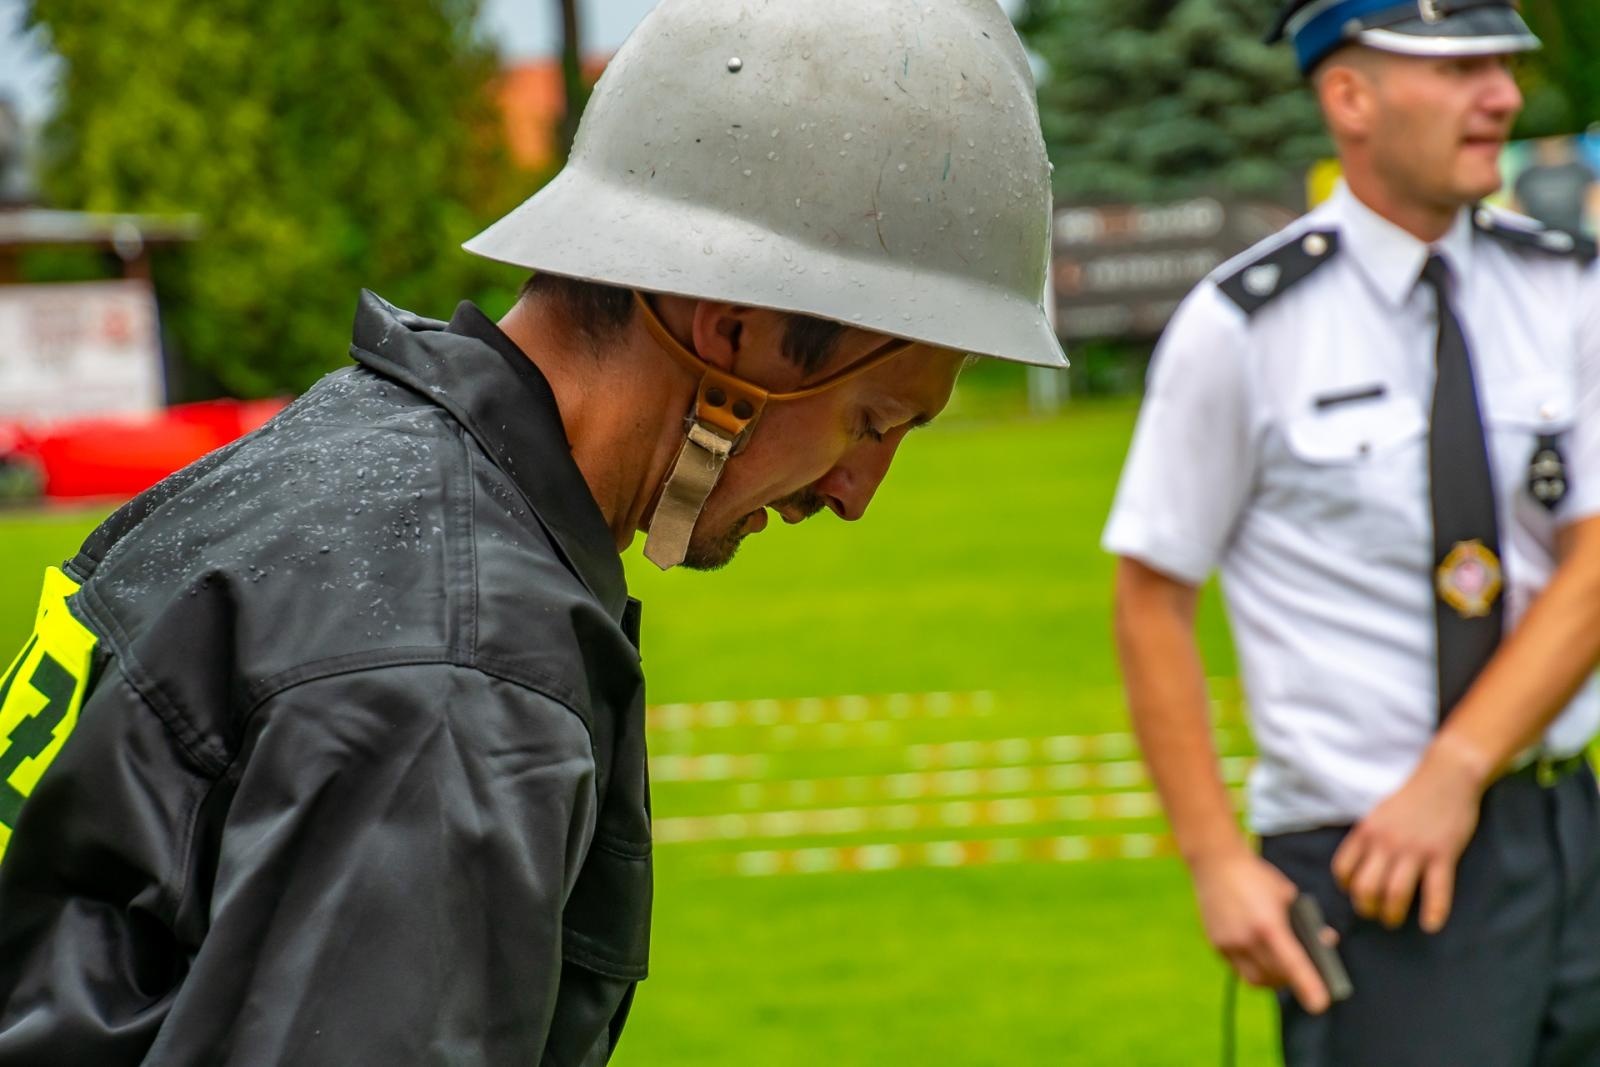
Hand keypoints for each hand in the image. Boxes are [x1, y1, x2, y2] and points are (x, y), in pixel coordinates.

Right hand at [1192, 848, 1332, 1013]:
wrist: (1215, 861)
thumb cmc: (1256, 876)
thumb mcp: (1287, 894)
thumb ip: (1304, 921)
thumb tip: (1324, 942)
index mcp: (1268, 925)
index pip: (1292, 964)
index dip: (1308, 986)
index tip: (1320, 1004)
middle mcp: (1246, 939)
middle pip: (1275, 977)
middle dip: (1291, 981)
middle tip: (1304, 978)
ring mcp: (1228, 943)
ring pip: (1255, 979)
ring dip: (1272, 979)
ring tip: (1282, 969)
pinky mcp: (1216, 944)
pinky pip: (1239, 968)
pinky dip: (1254, 967)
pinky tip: (1259, 953)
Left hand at [1331, 737, 1487, 932]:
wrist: (1447, 776)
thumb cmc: (1412, 798)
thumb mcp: (1379, 814)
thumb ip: (1369, 838)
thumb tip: (1360, 866)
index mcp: (1367, 831)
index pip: (1343, 869)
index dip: (1346, 887)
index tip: (1354, 894)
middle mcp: (1386, 842)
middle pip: (1365, 888)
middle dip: (1366, 908)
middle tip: (1374, 914)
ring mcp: (1415, 849)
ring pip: (1395, 894)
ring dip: (1392, 914)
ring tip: (1394, 920)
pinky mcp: (1443, 854)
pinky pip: (1437, 891)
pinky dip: (1434, 912)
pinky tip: (1431, 925)